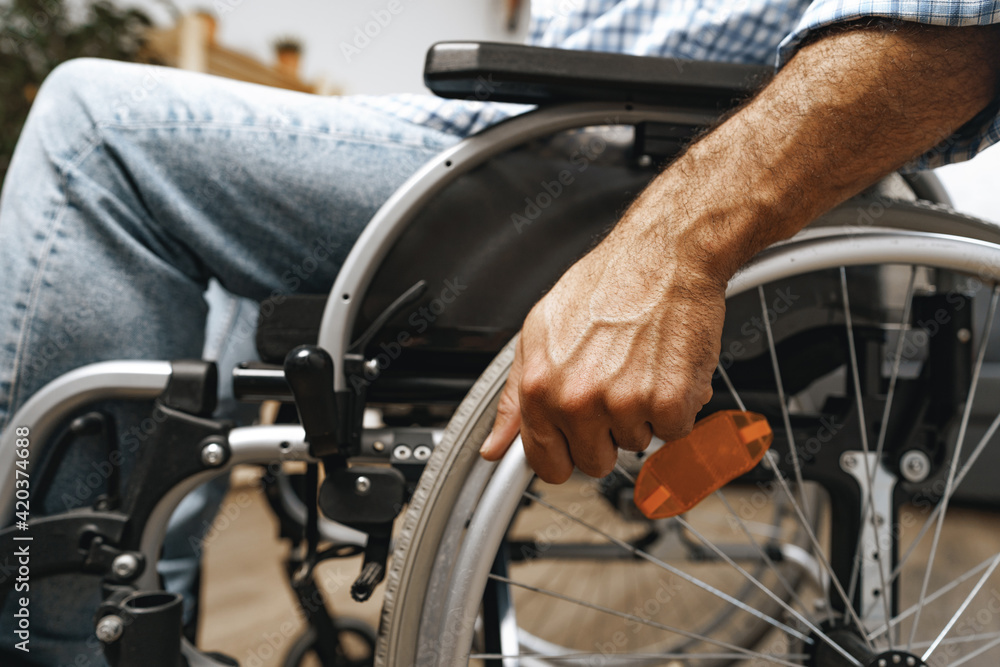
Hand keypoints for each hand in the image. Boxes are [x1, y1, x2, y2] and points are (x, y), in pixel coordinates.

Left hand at [479, 216, 725, 482]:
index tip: (574, 440)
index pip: (544, 462)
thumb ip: (514, 397)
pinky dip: (677, 406)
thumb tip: (495, 446)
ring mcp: (623, 404)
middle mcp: (577, 400)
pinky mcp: (668, 402)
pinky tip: (664, 368)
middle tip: (614, 385)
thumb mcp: (538, 332)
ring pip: (636, 445)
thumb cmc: (605, 285)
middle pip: (593, 461)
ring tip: (639, 365)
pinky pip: (674, 432)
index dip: (563, 453)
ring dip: (642, 414)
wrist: (663, 255)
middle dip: (607, 433)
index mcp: (539, 387)